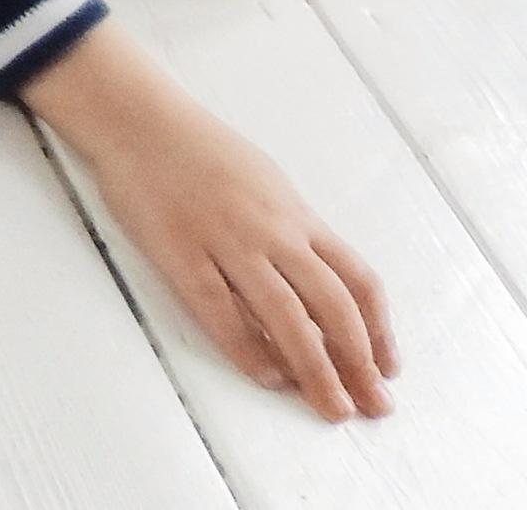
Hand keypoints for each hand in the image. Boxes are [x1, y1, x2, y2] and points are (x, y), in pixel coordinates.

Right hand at [87, 94, 397, 420]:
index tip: (388, 366)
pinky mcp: (181, 253)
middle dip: (359, 363)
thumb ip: (292, 228)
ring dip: (315, 369)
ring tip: (331, 407)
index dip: (379, 329)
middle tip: (374, 406)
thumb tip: (318, 278)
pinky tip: (267, 376)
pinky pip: (221, 312)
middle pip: (332, 306)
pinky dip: (248, 350)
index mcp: (295, 213)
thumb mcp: (264, 180)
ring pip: (287, 317)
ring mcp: (227, 242)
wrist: (138, 119)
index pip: (356, 279)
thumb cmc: (199, 147)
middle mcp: (272, 231)